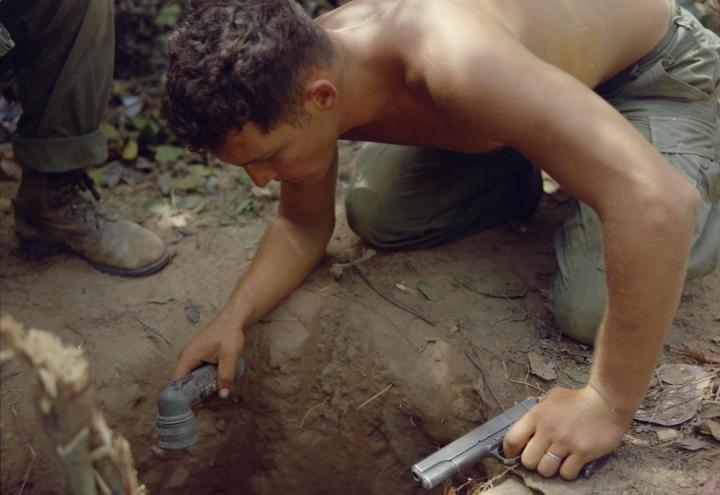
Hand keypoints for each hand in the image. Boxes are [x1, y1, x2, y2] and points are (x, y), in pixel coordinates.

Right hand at [172, 316, 244, 397]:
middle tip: (207, 404)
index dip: (180, 396)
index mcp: (188, 356)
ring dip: (201, 388)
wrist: (233, 319)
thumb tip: (223, 395)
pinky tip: (216, 386)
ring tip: (214, 396)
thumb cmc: (229, 333)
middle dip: (194, 395)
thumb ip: (225, 376)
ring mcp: (191, 358)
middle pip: (184, 383)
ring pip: (192, 379)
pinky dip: (205, 381)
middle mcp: (186, 358)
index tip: (187, 409)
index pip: (176, 382)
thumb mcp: (229, 356)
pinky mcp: (198, 358)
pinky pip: (197, 374)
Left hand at [503, 386, 630, 479]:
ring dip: (549, 469)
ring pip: (545, 470)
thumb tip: (528, 424)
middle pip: (528, 461)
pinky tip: (571, 463)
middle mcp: (548, 430)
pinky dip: (567, 472)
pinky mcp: (582, 453)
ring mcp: (565, 442)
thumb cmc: (578, 399)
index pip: (512, 439)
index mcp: (536, 415)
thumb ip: (538, 409)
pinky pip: (566, 473)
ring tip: (556, 461)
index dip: (509, 451)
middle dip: (532, 462)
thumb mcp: (552, 397)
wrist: (606, 402)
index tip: (513, 455)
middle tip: (540, 458)